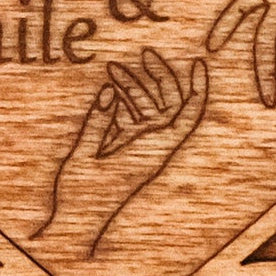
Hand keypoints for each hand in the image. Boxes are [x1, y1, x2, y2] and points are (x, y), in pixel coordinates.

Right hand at [28, 41, 205, 256]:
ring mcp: (142, 149)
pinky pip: (136, 119)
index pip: (186, 117)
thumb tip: (109, 91)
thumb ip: (97, 122)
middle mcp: (153, 149)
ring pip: (150, 110)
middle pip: (169, 105)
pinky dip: (126, 102)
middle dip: (160, 77)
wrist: (76, 223)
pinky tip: (110, 88)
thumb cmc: (80, 195)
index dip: (197, 89)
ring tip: (113, 66)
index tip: (199, 62)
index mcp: (152, 152)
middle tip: (146, 52)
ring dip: (135, 87)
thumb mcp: (84, 156)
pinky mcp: (130, 150)